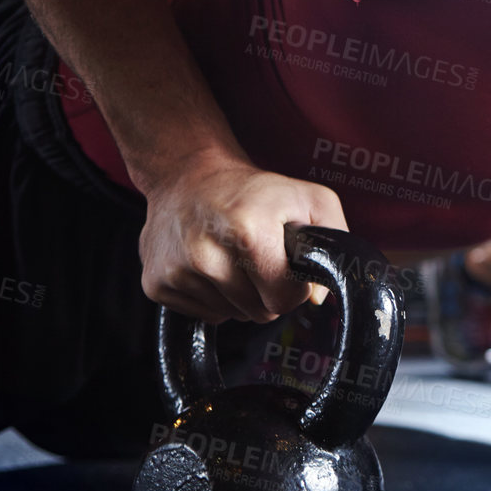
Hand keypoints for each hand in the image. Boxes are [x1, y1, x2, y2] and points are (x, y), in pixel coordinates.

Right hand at [139, 153, 346, 322]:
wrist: (188, 175)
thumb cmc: (255, 191)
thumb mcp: (310, 198)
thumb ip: (333, 242)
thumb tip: (316, 297)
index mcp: (248, 231)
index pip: (284, 299)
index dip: (294, 287)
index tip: (288, 265)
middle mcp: (206, 253)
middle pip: (261, 312)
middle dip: (268, 291)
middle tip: (260, 258)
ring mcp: (177, 271)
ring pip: (234, 315)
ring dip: (242, 294)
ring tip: (234, 257)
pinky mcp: (156, 283)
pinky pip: (206, 315)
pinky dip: (215, 297)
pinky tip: (211, 265)